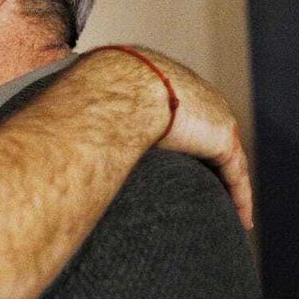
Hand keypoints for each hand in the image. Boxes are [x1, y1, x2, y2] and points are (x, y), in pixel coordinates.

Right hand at [92, 46, 252, 230]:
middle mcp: (192, 92)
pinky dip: (239, 195)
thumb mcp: (91, 100)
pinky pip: (235, 173)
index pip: (178, 112)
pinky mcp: (221, 136)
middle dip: (209, 160)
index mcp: (161, 79)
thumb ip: (86, 115)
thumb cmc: (94, 93)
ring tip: (234, 212)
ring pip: (225, 157)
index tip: (180, 159)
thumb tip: (56, 128)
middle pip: (207, 133)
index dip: (181, 137)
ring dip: (229, 184)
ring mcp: (210, 112)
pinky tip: (242, 218)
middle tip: (210, 187)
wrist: (117, 89)